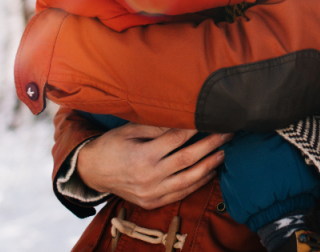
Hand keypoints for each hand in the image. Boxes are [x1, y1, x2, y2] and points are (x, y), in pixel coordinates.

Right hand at [77, 122, 231, 209]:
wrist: (92, 172)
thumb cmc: (111, 145)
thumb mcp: (129, 129)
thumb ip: (155, 125)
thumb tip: (181, 116)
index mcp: (142, 155)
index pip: (177, 138)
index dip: (196, 127)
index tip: (211, 117)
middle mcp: (149, 176)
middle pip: (188, 159)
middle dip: (210, 145)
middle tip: (226, 132)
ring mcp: (151, 193)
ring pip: (188, 180)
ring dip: (209, 166)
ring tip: (223, 152)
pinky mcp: (152, 202)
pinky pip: (180, 193)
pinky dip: (197, 183)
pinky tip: (209, 171)